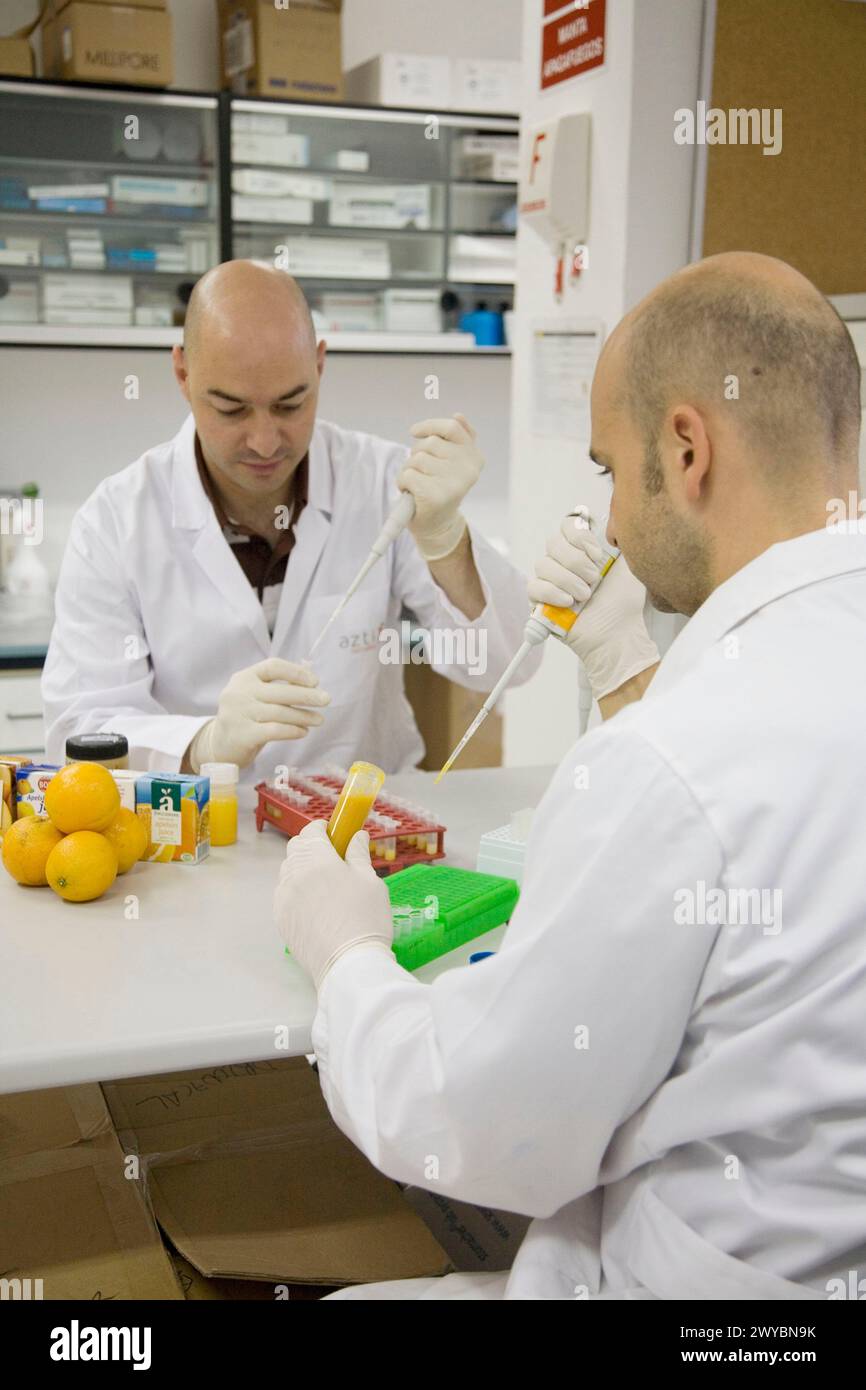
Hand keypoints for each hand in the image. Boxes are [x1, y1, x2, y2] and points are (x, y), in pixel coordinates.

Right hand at [189, 658, 330, 771]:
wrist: (219, 745)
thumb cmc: (246, 717)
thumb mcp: (257, 696)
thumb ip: (279, 686)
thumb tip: (311, 679)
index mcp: (244, 677)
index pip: (273, 666)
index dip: (296, 672)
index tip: (315, 681)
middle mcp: (239, 692)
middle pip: (280, 691)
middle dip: (307, 695)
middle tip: (326, 699)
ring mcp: (239, 713)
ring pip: (280, 712)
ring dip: (304, 716)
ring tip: (319, 719)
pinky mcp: (242, 734)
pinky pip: (274, 730)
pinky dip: (292, 730)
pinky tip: (303, 731)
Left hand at [274, 819, 393, 989]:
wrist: (349, 964)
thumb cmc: (366, 920)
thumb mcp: (370, 882)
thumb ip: (358, 855)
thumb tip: (357, 836)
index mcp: (318, 860)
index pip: (311, 831)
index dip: (322, 828)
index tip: (333, 832)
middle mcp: (295, 875)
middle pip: (295, 848)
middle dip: (310, 846)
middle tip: (332, 857)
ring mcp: (284, 898)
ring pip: (288, 871)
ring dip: (302, 869)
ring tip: (324, 884)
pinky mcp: (280, 919)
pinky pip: (284, 895)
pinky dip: (296, 891)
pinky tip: (314, 905)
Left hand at [398, 413, 483, 560]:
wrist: (437, 526)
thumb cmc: (441, 489)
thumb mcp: (454, 463)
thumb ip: (460, 439)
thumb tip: (458, 415)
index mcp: (474, 458)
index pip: (452, 427)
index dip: (430, 425)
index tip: (414, 431)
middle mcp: (468, 469)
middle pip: (430, 442)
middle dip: (417, 454)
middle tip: (422, 472)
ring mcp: (453, 483)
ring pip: (417, 458)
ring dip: (409, 470)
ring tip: (418, 484)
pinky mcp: (435, 495)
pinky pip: (407, 474)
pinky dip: (402, 483)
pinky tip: (412, 493)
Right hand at [528, 513, 658, 700]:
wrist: (619, 633)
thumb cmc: (624, 603)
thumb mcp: (629, 564)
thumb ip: (616, 538)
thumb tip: (600, 522)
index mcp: (583, 550)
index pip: (567, 525)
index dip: (579, 536)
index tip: (598, 554)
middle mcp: (565, 563)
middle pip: (552, 542)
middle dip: (576, 561)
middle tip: (594, 580)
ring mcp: (551, 582)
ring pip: (542, 564)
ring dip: (567, 579)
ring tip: (586, 596)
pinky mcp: (540, 602)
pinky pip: (534, 587)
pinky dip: (552, 592)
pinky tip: (569, 602)